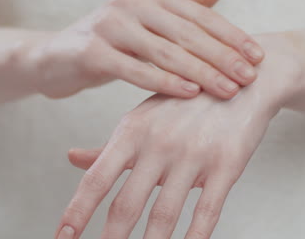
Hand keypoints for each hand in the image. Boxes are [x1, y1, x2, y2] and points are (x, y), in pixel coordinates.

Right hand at [18, 0, 262, 99]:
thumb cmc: (114, 43)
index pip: (200, 16)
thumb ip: (187, 4)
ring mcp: (109, 25)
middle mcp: (131, 3)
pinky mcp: (91, 51)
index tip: (258, 58)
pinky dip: (163, 81)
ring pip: (164, 51)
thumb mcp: (151, 23)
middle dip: (222, 57)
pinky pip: (134, 69)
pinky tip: (189, 93)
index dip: (232, 36)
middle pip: (186, 33)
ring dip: (200, 72)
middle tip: (249, 77)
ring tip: (228, 89)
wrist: (56, 58)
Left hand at [55, 34, 301, 238]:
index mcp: (133, 131)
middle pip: (127, 204)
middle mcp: (159, 143)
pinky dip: (194, 238)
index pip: (97, 178)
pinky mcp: (226, 164)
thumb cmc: (184, 104)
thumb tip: (71, 158)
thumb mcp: (143, 118)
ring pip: (165, 214)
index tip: (63, 237)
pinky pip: (207, 211)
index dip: (77, 211)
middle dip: (110, 238)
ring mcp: (193, 154)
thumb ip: (110, 145)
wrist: (241, 81)